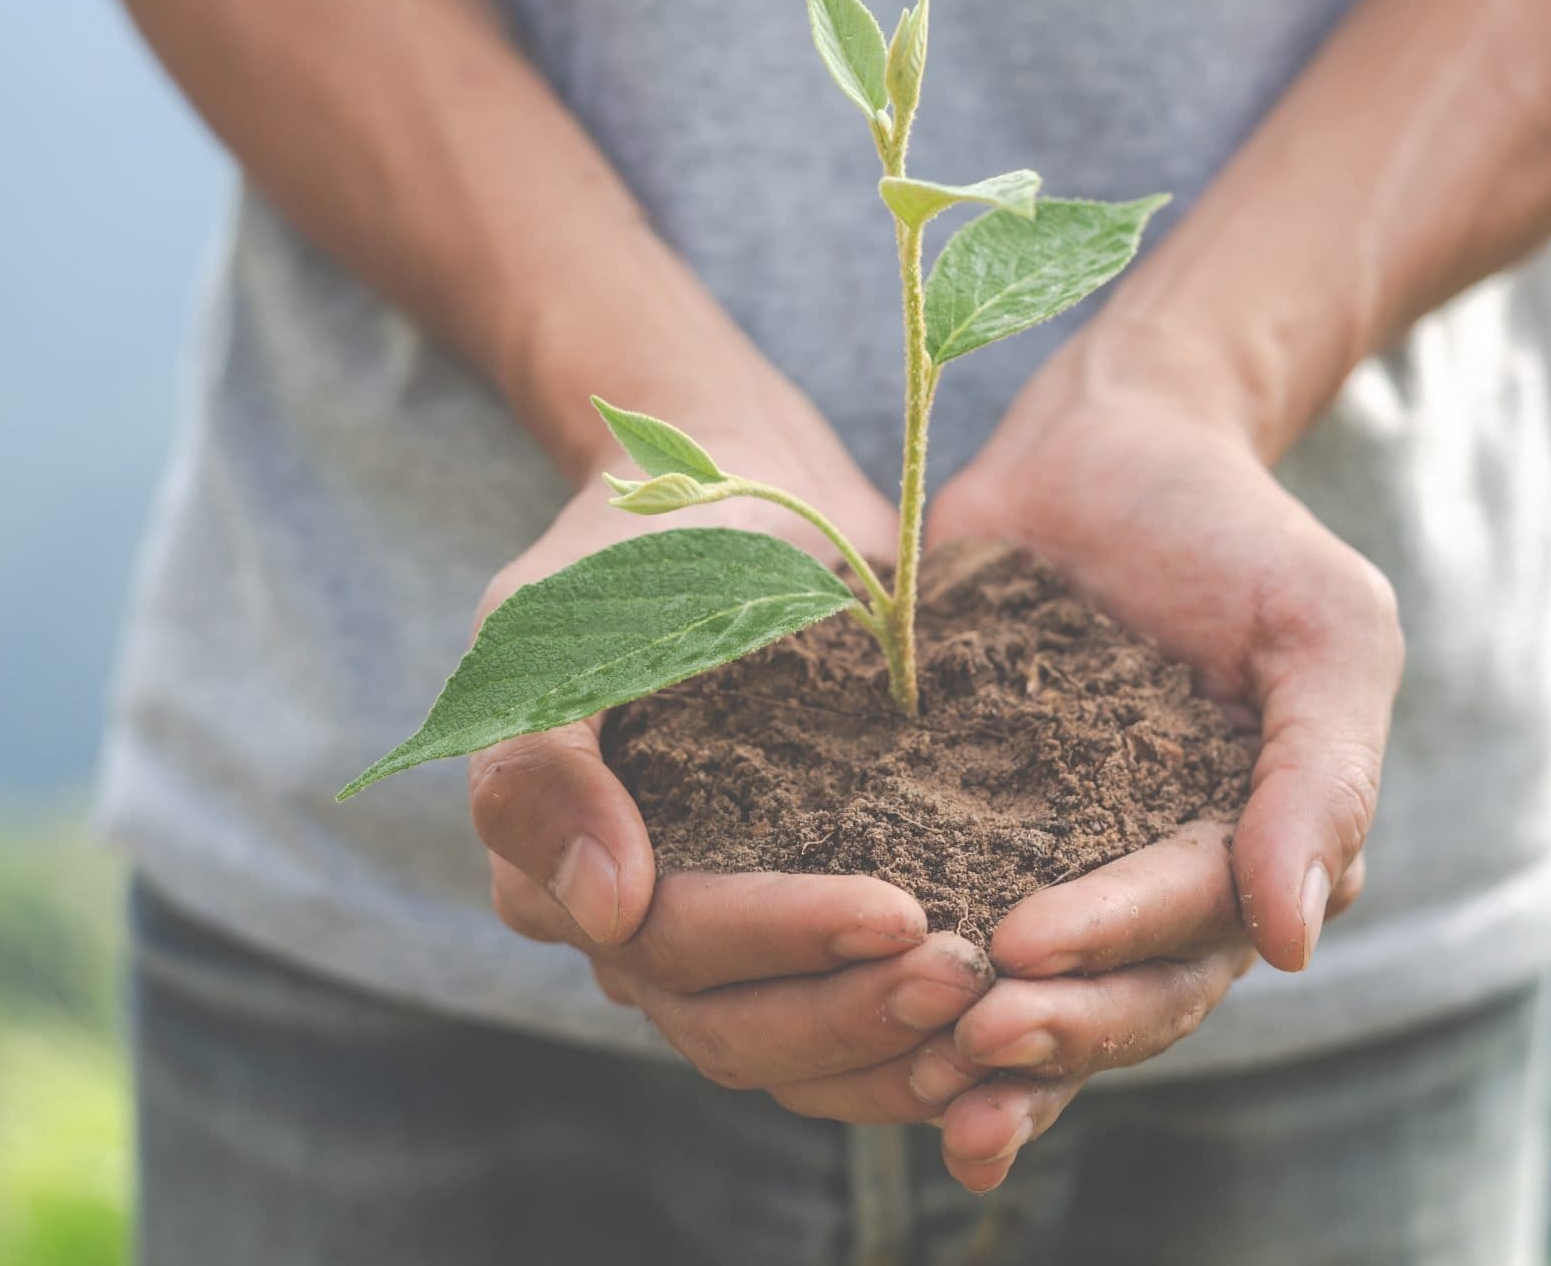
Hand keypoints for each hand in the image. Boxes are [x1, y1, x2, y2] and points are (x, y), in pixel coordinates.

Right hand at [468, 410, 994, 1120]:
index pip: (671, 946)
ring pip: (796, 1057)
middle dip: (851, 1014)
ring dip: (893, 1057)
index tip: (898, 911)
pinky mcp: (806, 935)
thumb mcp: (560, 621)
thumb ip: (545, 760)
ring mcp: (724, 943)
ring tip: (998, 1022)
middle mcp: (632, 933)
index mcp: (554, 873)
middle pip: (734, 1028)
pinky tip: (1005, 1041)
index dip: (782, 940)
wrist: (743, 494)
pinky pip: (851, 1034)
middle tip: (964, 975)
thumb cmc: (643, 548)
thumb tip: (605, 912)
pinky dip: (917, 1052)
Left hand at [918, 361, 1400, 1188]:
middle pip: (1112, 1000)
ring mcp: (1054, 870)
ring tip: (917, 1077)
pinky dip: (899, 991)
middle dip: (1046, 1034)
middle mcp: (1153, 894)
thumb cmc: (1234, 531)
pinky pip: (932, 920)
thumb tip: (1296, 942)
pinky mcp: (957, 831)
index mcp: (1248, 862)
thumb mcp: (1322, 629)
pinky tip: (850, 1029)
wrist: (1108, 442)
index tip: (1027, 949)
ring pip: (1031, 998)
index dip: (1112, 951)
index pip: (1186, 932)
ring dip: (979, 1054)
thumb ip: (1324, 776)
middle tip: (965, 1040)